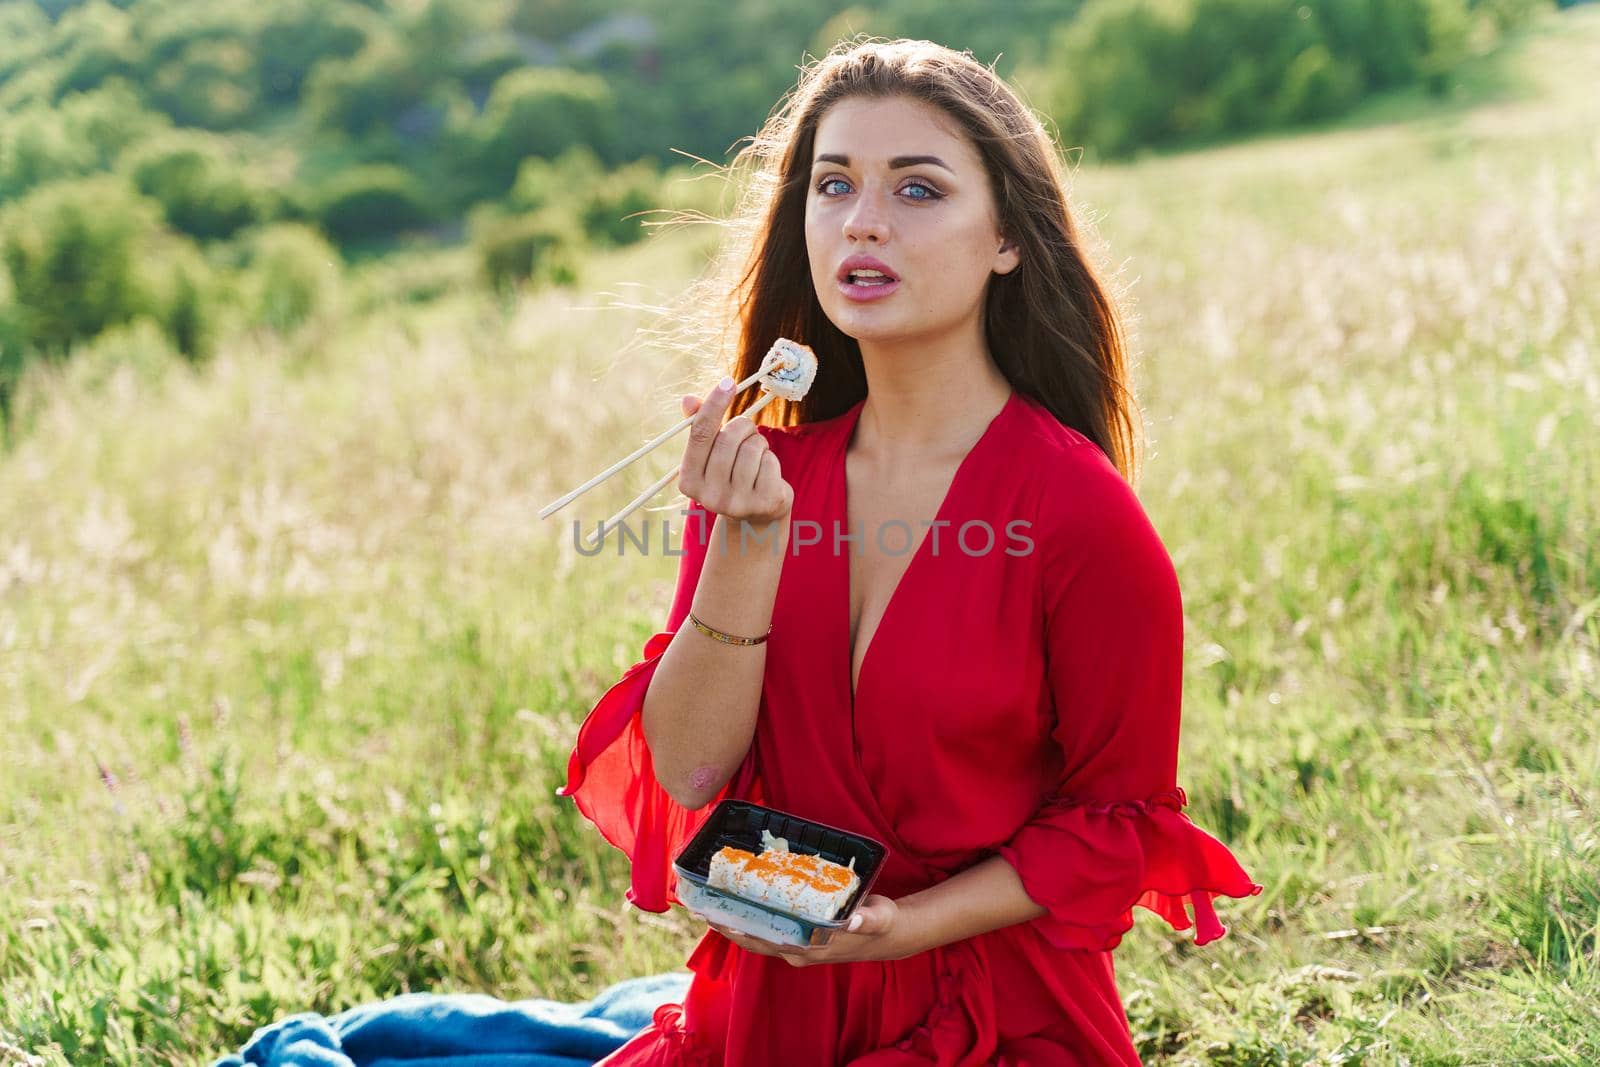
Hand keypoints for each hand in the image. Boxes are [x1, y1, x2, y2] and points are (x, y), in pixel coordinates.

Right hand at [678, 380, 792, 531]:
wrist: (756, 517)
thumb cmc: (730, 474)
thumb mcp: (712, 453)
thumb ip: (699, 427)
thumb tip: (687, 400)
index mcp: (688, 480)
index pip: (700, 434)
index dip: (714, 405)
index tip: (729, 382)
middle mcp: (709, 496)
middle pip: (729, 438)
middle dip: (742, 426)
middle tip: (747, 432)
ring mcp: (737, 503)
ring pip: (752, 448)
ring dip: (758, 443)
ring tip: (755, 456)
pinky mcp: (763, 504)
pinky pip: (769, 462)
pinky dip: (770, 459)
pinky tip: (766, 473)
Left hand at [687, 894, 919, 965]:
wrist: (889, 935)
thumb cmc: (882, 924)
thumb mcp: (878, 919)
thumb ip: (866, 918)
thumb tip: (853, 918)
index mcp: (813, 947)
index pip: (768, 941)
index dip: (741, 931)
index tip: (717, 918)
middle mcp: (800, 950)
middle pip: (756, 940)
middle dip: (728, 926)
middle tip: (701, 907)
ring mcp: (799, 946)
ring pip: (760, 936)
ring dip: (736, 923)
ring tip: (712, 904)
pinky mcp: (802, 937)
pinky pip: (771, 930)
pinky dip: (753, 918)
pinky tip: (740, 903)